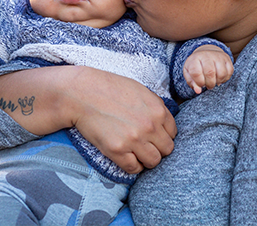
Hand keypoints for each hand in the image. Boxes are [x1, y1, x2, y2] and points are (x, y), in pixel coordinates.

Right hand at [0, 66, 177, 173]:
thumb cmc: (109, 88)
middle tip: (145, 145)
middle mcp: (150, 126)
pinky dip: (132, 166)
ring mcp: (134, 139)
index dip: (163, 135)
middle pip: (167, 149)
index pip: (173, 133)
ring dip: (146, 159)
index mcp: (158, 109)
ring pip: (154, 162)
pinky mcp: (117, 150)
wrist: (82, 92)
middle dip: (158, 148)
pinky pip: (134, 168)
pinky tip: (126, 157)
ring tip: (136, 153)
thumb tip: (164, 122)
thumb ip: (155, 107)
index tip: (154, 135)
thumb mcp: (140, 91)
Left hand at [183, 44, 233, 93]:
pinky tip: (219, 78)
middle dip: (209, 84)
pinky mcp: (227, 58)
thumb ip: (191, 82)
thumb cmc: (196, 66)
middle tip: (208, 86)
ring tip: (214, 82)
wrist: (206, 53)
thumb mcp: (189, 73)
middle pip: (210, 73)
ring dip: (218, 81)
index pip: (196, 72)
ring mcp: (218, 56)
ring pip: (221, 73)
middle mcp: (207, 55)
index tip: (200, 84)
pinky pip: (229, 72)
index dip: (199, 82)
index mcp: (195, 58)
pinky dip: (225, 79)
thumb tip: (198, 91)